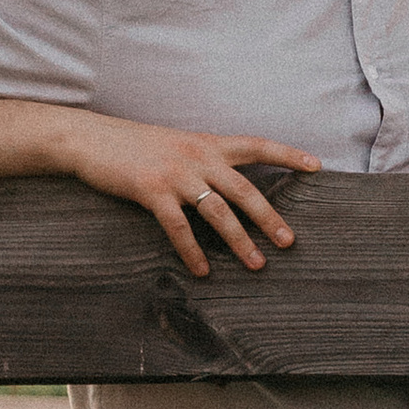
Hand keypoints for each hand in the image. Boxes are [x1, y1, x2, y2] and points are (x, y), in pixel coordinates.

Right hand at [49, 112, 319, 273]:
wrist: (91, 138)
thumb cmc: (135, 146)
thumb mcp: (177, 145)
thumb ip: (204, 160)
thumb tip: (228, 185)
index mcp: (208, 143)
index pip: (258, 145)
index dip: (288, 154)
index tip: (317, 166)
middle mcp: (198, 156)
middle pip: (245, 188)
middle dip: (270, 217)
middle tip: (289, 241)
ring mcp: (175, 173)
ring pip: (218, 211)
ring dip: (239, 241)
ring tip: (256, 265)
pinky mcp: (151, 190)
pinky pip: (179, 226)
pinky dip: (192, 250)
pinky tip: (202, 270)